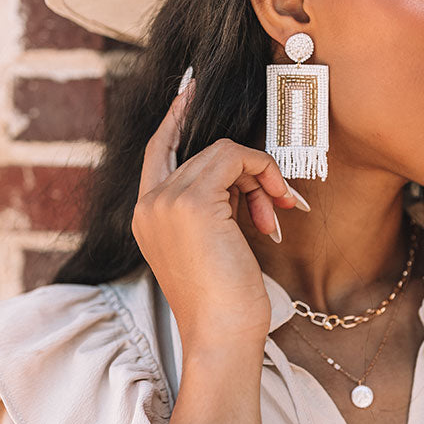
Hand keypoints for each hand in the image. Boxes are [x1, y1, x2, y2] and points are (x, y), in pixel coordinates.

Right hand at [131, 78, 308, 355]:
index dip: (174, 118)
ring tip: (274, 216)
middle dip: (249, 171)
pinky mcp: (190, 201)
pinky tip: (275, 206)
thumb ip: (213, 205)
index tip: (189, 88)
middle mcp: (148, 204)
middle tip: (276, 203)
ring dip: (260, 178)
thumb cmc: (225, 300)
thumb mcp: (211, 244)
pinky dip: (263, 173)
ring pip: (222, 152)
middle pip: (204, 152)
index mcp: (147, 216)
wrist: (222, 335)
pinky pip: (235, 157)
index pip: (158, 151)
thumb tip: (243, 173)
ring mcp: (165, 201)